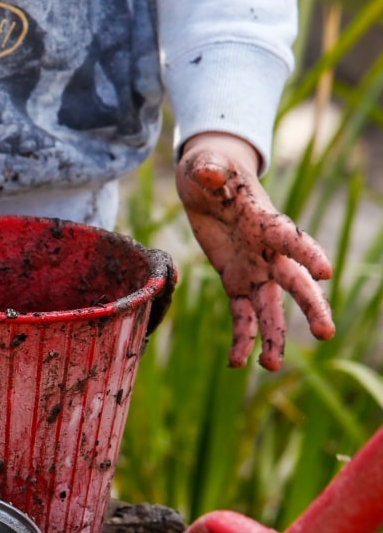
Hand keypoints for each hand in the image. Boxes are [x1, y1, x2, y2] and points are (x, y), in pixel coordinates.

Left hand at [176, 132, 334, 370]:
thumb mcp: (207, 165)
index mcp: (266, 221)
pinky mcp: (235, 279)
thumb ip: (211, 170)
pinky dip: (240, 338)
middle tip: (325, 333)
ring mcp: (254, 268)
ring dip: (272, 336)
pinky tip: (236, 364)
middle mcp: (267, 251)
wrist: (206, 182)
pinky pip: (241, 313)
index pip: (291, 239)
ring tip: (270, 366)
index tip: (325, 272)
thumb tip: (210, 173)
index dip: (307, 254)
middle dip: (310, 307)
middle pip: (294, 283)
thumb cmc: (212, 169)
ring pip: (270, 307)